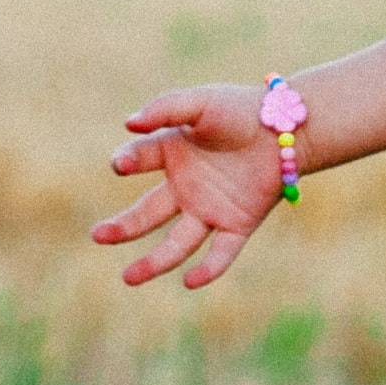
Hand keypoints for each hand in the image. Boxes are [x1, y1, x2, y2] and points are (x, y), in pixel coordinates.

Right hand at [91, 83, 289, 289]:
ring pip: (177, 242)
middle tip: (97, 235)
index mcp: (171, 153)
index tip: (120, 164)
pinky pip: (220, 252)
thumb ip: (166, 108)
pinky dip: (208, 269)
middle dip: (123, 227)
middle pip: (148, 213)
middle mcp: (185, 187)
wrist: (288, 128)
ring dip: (154, 262)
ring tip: (127, 279)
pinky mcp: (237, 225)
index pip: (140, 159)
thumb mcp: (201, 102)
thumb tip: (128, 123)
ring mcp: (209, 209)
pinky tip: (190, 281)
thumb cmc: (241, 110)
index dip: (128, 161)